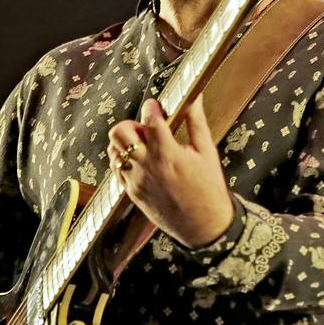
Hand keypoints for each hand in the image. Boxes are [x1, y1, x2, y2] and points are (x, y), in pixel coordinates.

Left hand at [106, 95, 234, 248]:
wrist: (204, 226)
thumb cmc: (209, 190)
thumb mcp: (207, 152)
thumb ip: (196, 122)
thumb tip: (196, 98)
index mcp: (167, 153)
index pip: (149, 119)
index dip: (151, 108)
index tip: (156, 106)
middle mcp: (147, 166)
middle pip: (119, 133)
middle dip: (131, 124)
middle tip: (146, 129)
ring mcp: (136, 181)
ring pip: (114, 151)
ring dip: (125, 144)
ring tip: (143, 146)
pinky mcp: (132, 193)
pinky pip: (116, 170)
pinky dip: (124, 161)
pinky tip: (141, 162)